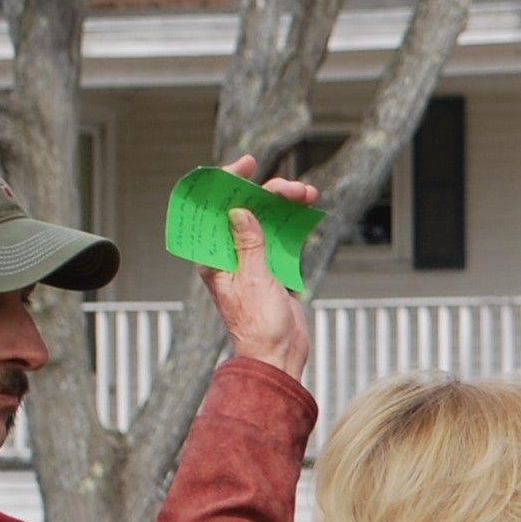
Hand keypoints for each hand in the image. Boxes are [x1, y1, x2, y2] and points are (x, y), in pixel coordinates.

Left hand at [200, 154, 318, 378]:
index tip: (246, 165)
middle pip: (244, 209)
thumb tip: (239, 211)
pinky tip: (307, 212)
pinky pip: (280, 235)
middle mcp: (229, 254)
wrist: (279, 356)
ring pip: (265, 219)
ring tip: (307, 194)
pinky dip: (293, 222)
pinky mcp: (271, 267)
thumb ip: (248, 244)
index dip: (226, 183)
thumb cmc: (259, 327)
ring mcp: (251, 259)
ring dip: (285, 204)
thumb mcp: (254, 281)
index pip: (213, 210)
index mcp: (213, 258)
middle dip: (267, 192)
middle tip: (292, 187)